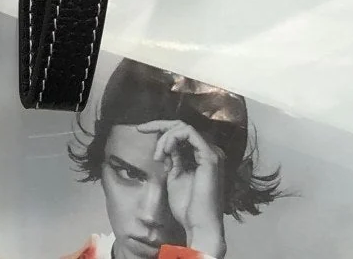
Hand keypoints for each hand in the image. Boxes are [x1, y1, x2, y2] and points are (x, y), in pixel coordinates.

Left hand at [138, 120, 226, 258]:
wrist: (198, 226)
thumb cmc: (187, 207)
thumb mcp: (175, 175)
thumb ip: (172, 158)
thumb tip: (164, 146)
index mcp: (201, 156)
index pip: (180, 132)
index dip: (159, 127)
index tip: (141, 129)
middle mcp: (209, 151)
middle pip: (181, 126)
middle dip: (158, 125)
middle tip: (142, 130)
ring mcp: (211, 153)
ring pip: (183, 127)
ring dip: (164, 136)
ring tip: (157, 155)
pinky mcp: (210, 157)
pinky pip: (188, 133)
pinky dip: (172, 137)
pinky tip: (164, 151)